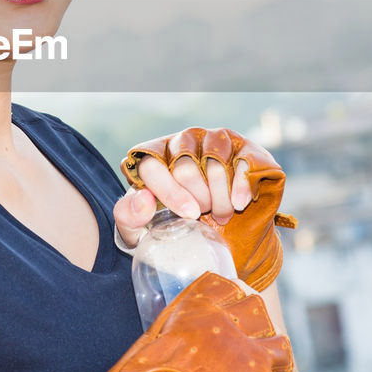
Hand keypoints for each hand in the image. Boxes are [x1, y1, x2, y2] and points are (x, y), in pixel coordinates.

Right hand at [59, 272, 310, 371]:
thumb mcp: (148, 347)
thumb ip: (173, 334)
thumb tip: (183, 340)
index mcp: (197, 313)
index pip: (227, 288)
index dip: (231, 304)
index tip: (229, 315)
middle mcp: (229, 329)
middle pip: (259, 313)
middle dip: (254, 329)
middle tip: (245, 350)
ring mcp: (252, 360)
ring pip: (282, 346)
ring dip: (274, 359)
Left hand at [112, 127, 295, 290]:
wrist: (222, 232)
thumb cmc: (175, 226)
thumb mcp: (140, 230)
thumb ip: (128, 216)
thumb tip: (144, 199)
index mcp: (154, 155)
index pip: (151, 165)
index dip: (169, 192)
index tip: (187, 214)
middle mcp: (182, 141)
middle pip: (185, 169)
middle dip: (197, 200)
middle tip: (203, 215)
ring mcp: (214, 139)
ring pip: (215, 165)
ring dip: (220, 199)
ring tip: (221, 214)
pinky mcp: (244, 147)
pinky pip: (243, 162)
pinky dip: (240, 187)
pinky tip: (239, 204)